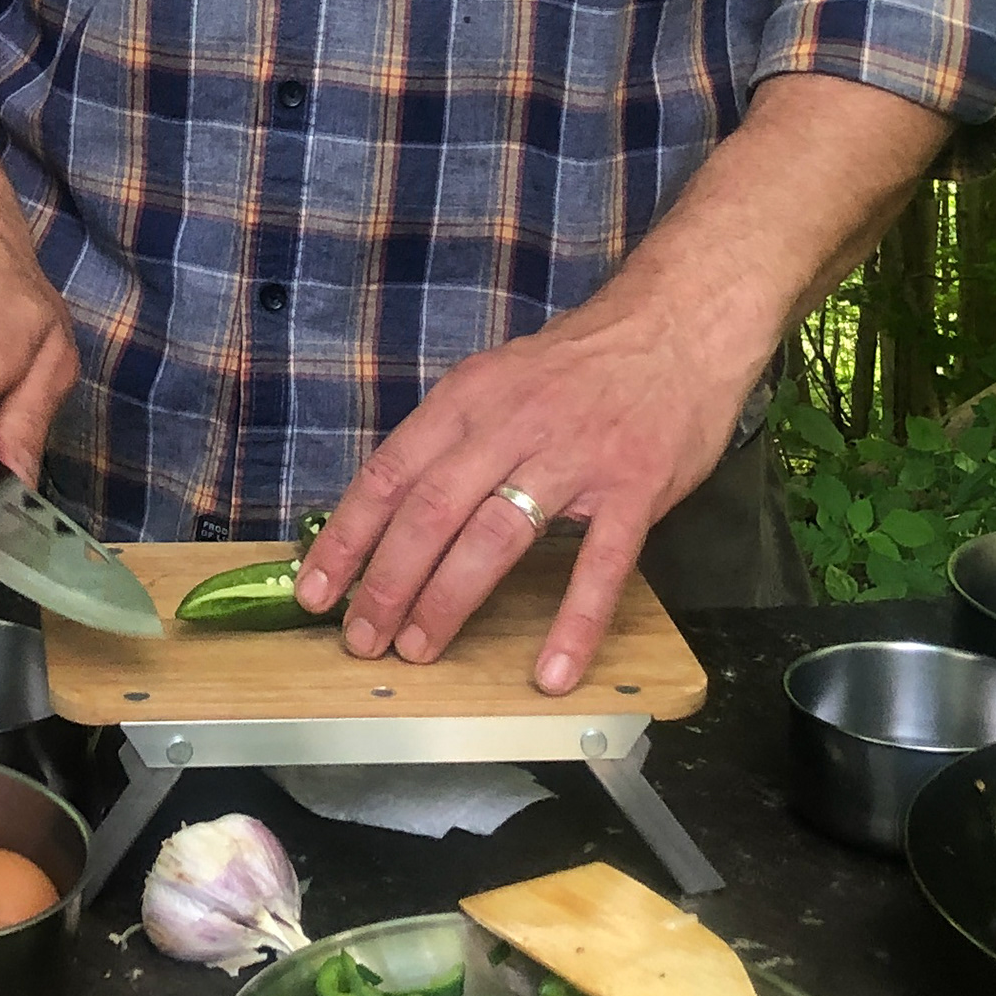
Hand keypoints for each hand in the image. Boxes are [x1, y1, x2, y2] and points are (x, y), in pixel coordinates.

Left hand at [292, 72, 952, 690]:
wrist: (679, 324)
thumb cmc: (584, 365)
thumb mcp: (501, 381)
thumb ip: (455, 439)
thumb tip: (393, 510)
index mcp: (469, 398)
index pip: (389, 473)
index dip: (348, 537)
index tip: (315, 590)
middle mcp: (512, 424)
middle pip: (430, 511)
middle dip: (387, 582)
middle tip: (361, 638)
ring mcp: (575, 457)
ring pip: (495, 536)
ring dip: (448, 600)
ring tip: (418, 650)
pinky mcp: (634, 487)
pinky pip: (600, 565)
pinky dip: (573, 623)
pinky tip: (550, 671)